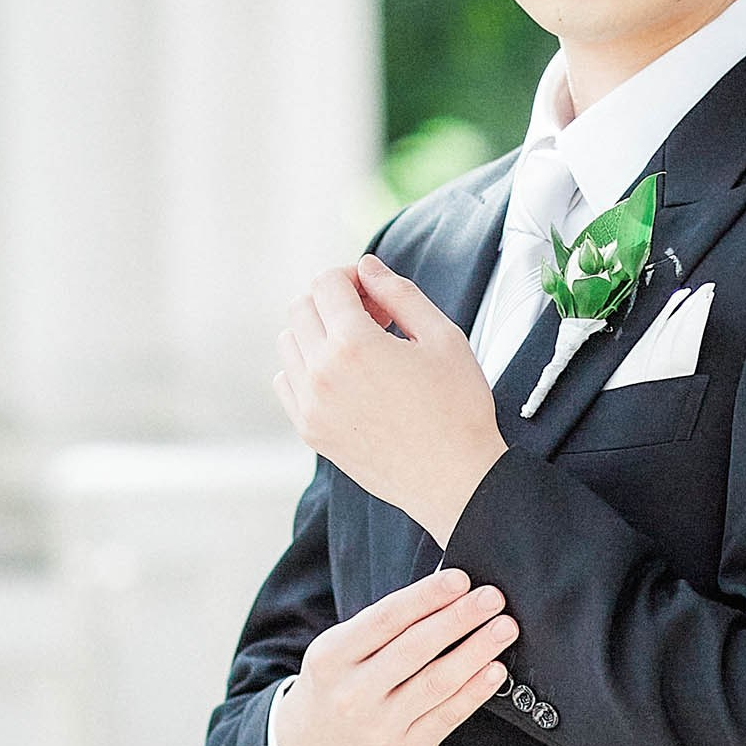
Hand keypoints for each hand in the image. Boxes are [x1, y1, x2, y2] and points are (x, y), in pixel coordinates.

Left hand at [274, 254, 507, 542]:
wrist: (455, 479)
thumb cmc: (458, 408)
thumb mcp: (443, 336)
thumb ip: (400, 293)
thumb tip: (367, 267)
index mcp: (354, 344)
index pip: (326, 284)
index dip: (351, 276)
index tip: (374, 291)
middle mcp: (322, 373)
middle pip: (301, 308)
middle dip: (333, 300)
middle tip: (371, 315)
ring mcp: (311, 406)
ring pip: (289, 343)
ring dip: (317, 331)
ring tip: (359, 346)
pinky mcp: (311, 432)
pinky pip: (287, 382)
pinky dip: (305, 368)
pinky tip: (342, 375)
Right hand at [274, 567, 518, 745]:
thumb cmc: (342, 679)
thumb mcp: (343, 646)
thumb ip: (388, 622)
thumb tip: (450, 586)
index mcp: (332, 656)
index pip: (385, 619)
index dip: (426, 597)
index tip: (461, 578)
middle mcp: (353, 693)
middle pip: (414, 649)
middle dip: (459, 619)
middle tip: (494, 597)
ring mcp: (379, 726)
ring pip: (436, 683)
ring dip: (476, 652)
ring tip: (504, 628)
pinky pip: (447, 716)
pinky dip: (474, 691)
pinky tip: (496, 669)